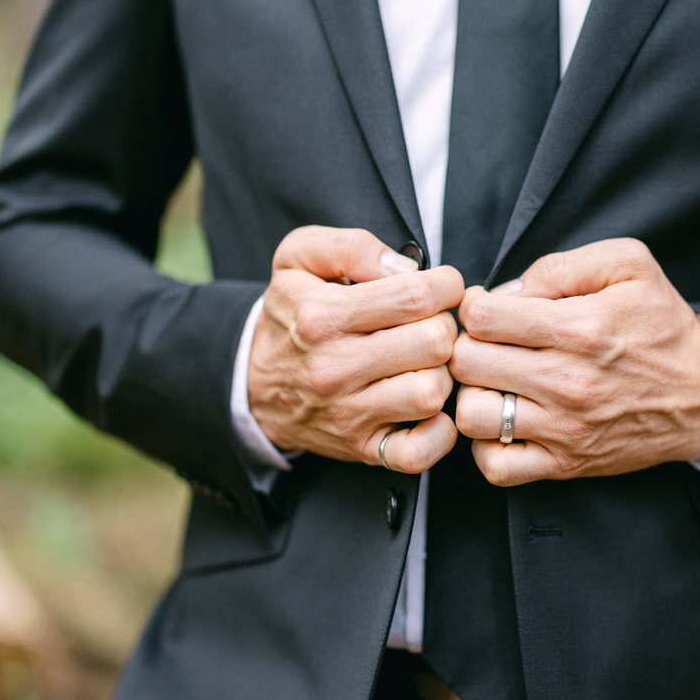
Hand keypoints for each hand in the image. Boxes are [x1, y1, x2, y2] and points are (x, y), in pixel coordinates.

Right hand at [249, 226, 462, 472]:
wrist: (254, 385)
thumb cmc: (292, 314)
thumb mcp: (298, 259)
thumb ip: (350, 246)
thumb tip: (404, 268)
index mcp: (322, 316)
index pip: (416, 296)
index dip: (445, 285)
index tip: (440, 287)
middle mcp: (334, 368)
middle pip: (434, 342)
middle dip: (445, 325)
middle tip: (433, 324)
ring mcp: (349, 413)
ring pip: (432, 392)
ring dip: (444, 374)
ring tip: (428, 362)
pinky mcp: (363, 448)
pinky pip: (419, 453)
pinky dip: (439, 433)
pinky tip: (431, 408)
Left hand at [449, 238, 699, 485]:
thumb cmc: (665, 328)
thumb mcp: (630, 266)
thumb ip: (562, 265)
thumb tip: (508, 289)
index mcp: (579, 328)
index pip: (481, 316)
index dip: (474, 306)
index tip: (488, 310)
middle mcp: (567, 381)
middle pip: (467, 363)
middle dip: (467, 346)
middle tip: (486, 345)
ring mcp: (564, 428)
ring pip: (471, 415)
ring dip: (471, 395)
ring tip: (491, 383)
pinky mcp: (565, 464)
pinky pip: (496, 466)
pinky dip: (486, 447)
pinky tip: (501, 422)